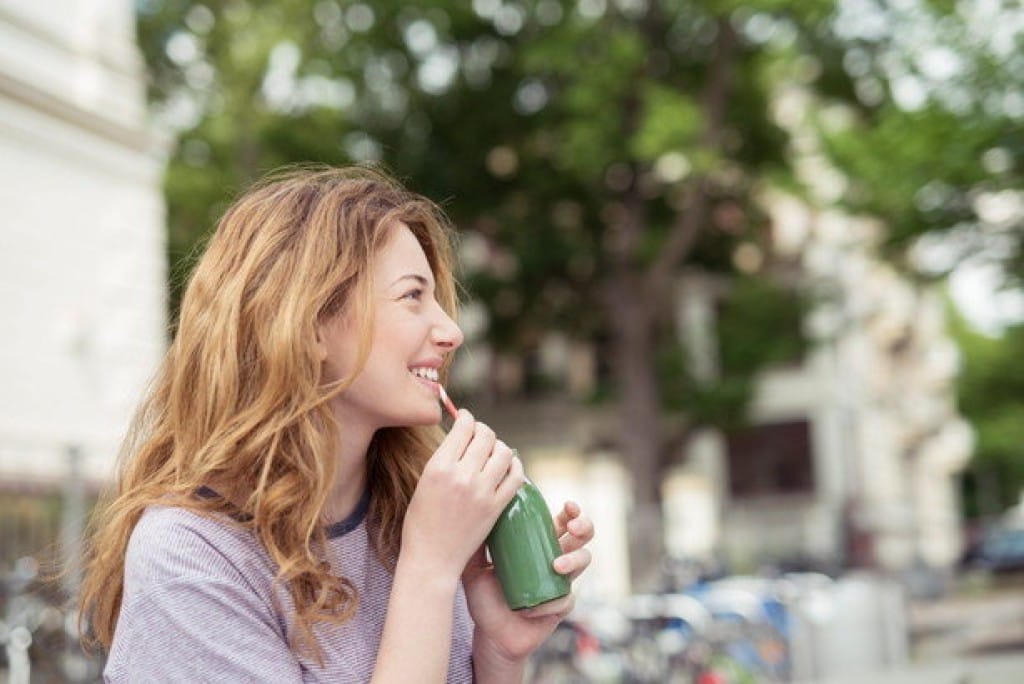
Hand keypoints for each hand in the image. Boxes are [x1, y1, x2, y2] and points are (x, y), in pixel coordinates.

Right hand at [400, 410, 523, 579]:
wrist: (431, 559)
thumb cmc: (420, 523)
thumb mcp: (424, 483)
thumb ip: (444, 460)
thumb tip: (461, 437)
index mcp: (438, 467)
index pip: (463, 427)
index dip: (467, 417)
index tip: (467, 418)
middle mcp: (462, 476)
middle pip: (486, 436)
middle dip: (484, 430)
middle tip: (480, 435)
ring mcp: (482, 492)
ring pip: (504, 452)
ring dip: (500, 447)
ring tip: (493, 452)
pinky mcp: (496, 508)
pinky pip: (516, 477)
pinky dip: (515, 467)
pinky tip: (509, 468)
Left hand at [464, 500, 593, 665]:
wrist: (490, 635)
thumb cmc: (485, 598)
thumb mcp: (474, 569)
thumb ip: (472, 547)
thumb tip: (468, 517)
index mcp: (538, 544)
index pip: (561, 520)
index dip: (571, 511)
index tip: (568, 506)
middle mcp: (554, 558)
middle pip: (582, 535)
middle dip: (584, 526)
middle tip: (573, 527)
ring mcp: (561, 583)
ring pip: (583, 560)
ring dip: (574, 560)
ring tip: (557, 566)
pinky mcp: (561, 606)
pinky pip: (566, 599)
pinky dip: (550, 602)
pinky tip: (531, 608)